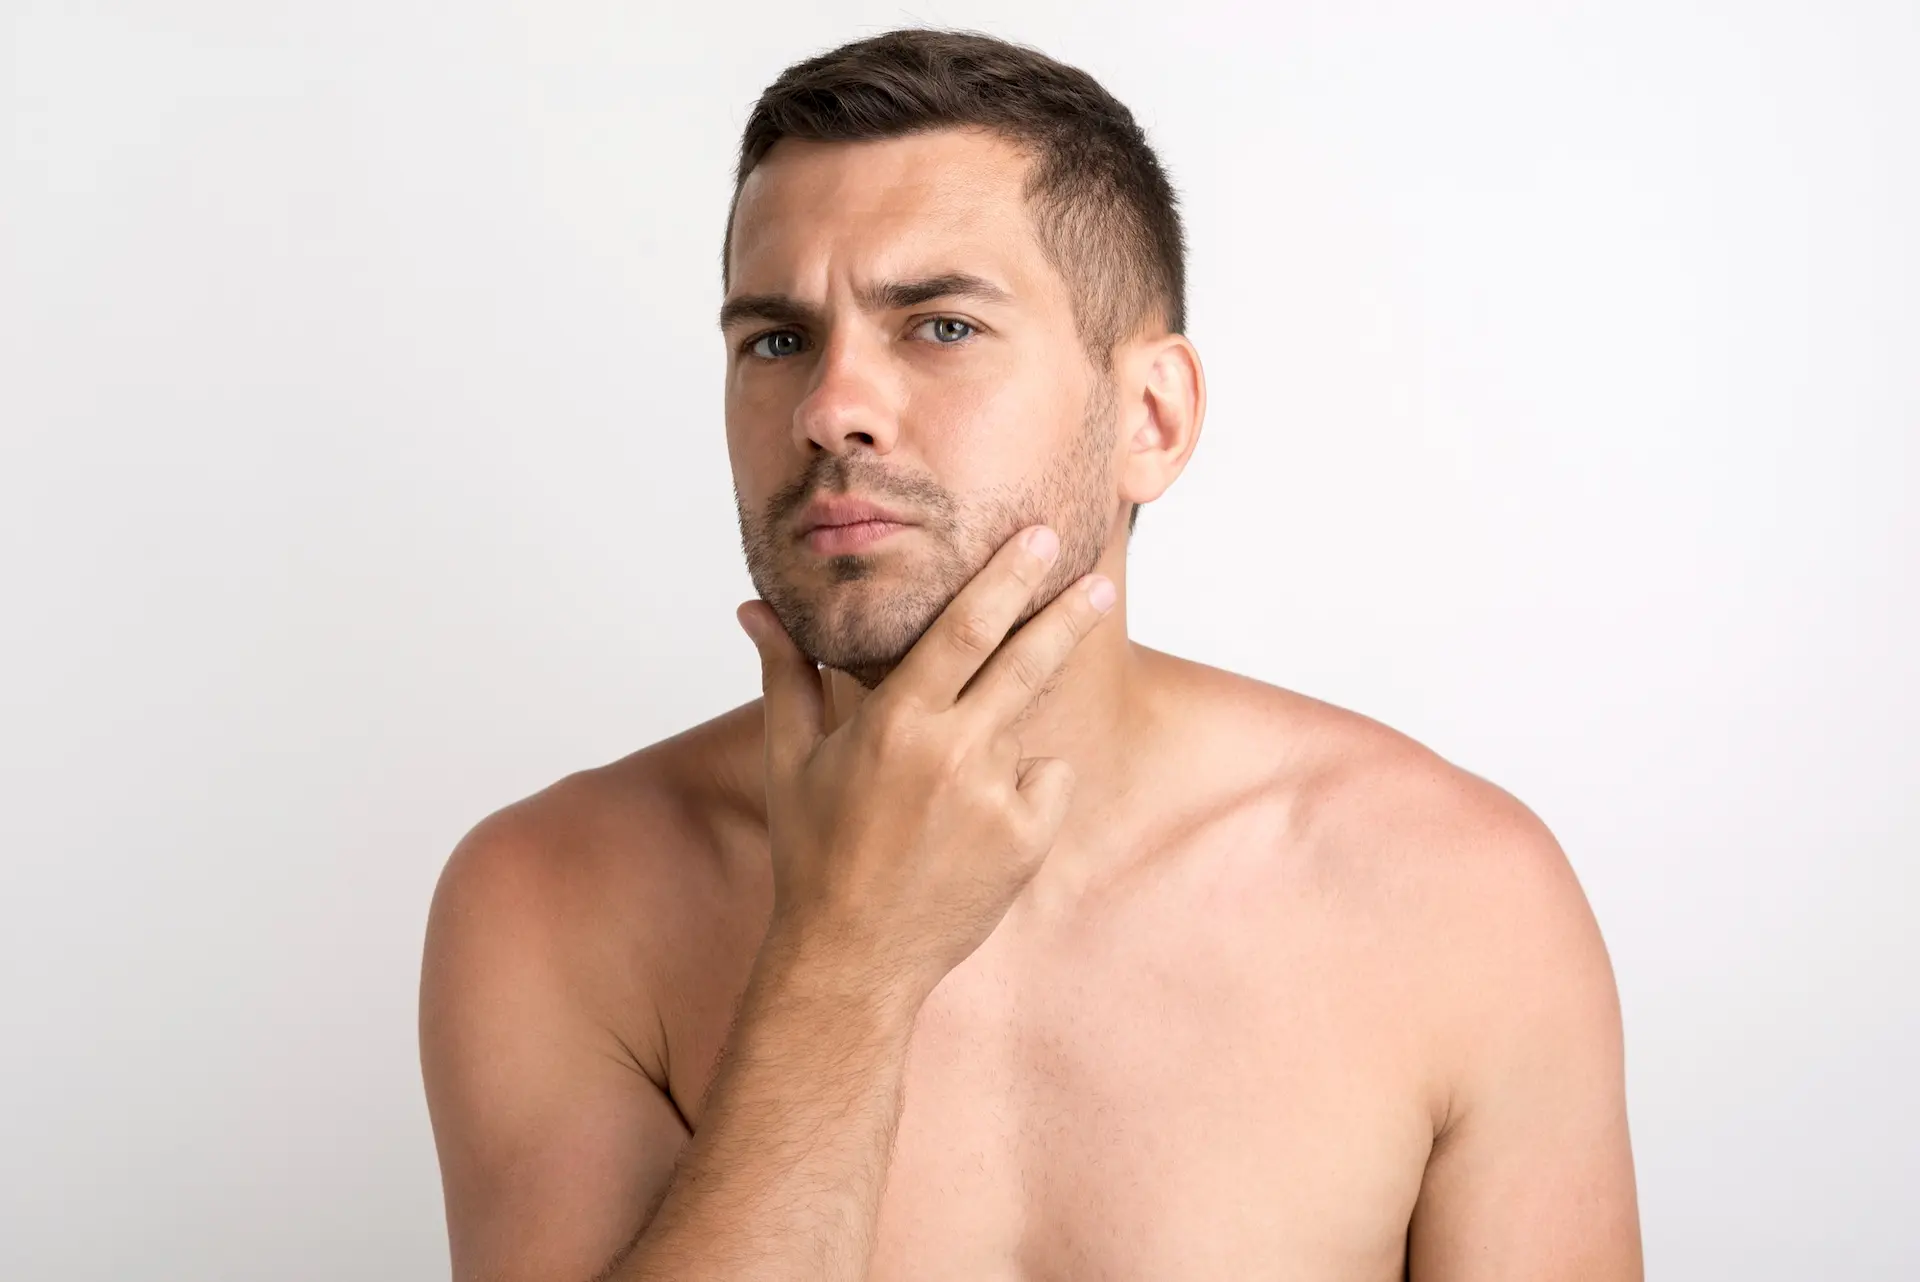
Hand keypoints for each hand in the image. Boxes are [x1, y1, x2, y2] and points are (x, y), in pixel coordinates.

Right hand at [735, 524, 1116, 1003]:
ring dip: (999, 739)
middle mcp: (952, 753)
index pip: (962, 629)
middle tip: (1097, 581)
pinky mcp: (1027, 839)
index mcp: (895, 724)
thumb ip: (786, 673)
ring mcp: (996, 798)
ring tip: (944, 798)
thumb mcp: (789, 760)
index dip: (1006, 578)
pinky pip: (1045, 782)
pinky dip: (1023, 788)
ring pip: (1024, 730)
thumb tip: (755, 608)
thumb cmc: (813, 853)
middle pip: (1025, 661)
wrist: (853, 956)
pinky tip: (974, 826)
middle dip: (1065, 614)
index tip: (1038, 539)